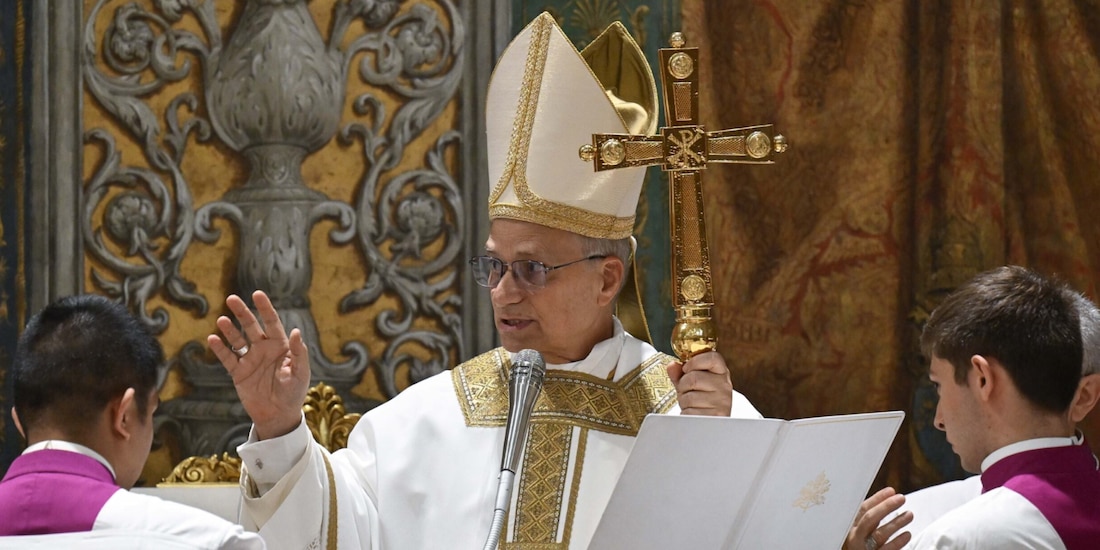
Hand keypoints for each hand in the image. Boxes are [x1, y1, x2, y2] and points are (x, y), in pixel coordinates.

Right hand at [207, 291, 310, 440]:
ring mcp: (250, 360)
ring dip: (229, 330)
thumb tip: (296, 331)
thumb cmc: (294, 393)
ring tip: (222, 320)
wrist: (279, 415)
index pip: (272, 322)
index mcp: (280, 346)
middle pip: (251, 326)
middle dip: (242, 312)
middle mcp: (264, 349)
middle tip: (231, 298)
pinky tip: (213, 339)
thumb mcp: (300, 373)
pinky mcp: (238, 373)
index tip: (257, 294)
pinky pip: (228, 358)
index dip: (265, 308)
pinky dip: (220, 349)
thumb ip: (299, 353)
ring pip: (237, 340)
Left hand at [666, 351, 732, 415]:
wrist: (709, 423)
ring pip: (690, 397)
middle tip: (687, 391)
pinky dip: (686, 413)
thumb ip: (680, 373)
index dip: (695, 361)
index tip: (686, 368)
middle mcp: (724, 386)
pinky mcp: (715, 417)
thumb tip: (672, 365)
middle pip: (694, 378)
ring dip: (683, 401)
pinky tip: (693, 412)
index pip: (712, 358)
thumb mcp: (690, 383)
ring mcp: (722, 402)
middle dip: (683, 385)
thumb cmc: (700, 400)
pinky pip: (689, 412)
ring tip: (691, 403)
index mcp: (721, 372)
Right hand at [844, 487, 912, 549]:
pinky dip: (898, 542)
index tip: (891, 490)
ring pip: (880, 534)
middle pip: (869, 518)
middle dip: (886, 506)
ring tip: (910, 515)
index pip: (862, 509)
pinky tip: (908, 534)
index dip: (877, 499)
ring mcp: (863, 549)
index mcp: (850, 527)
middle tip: (901, 498)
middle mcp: (854, 537)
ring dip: (896, 523)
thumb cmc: (859, 546)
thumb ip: (868, 519)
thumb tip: (886, 498)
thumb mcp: (858, 531)